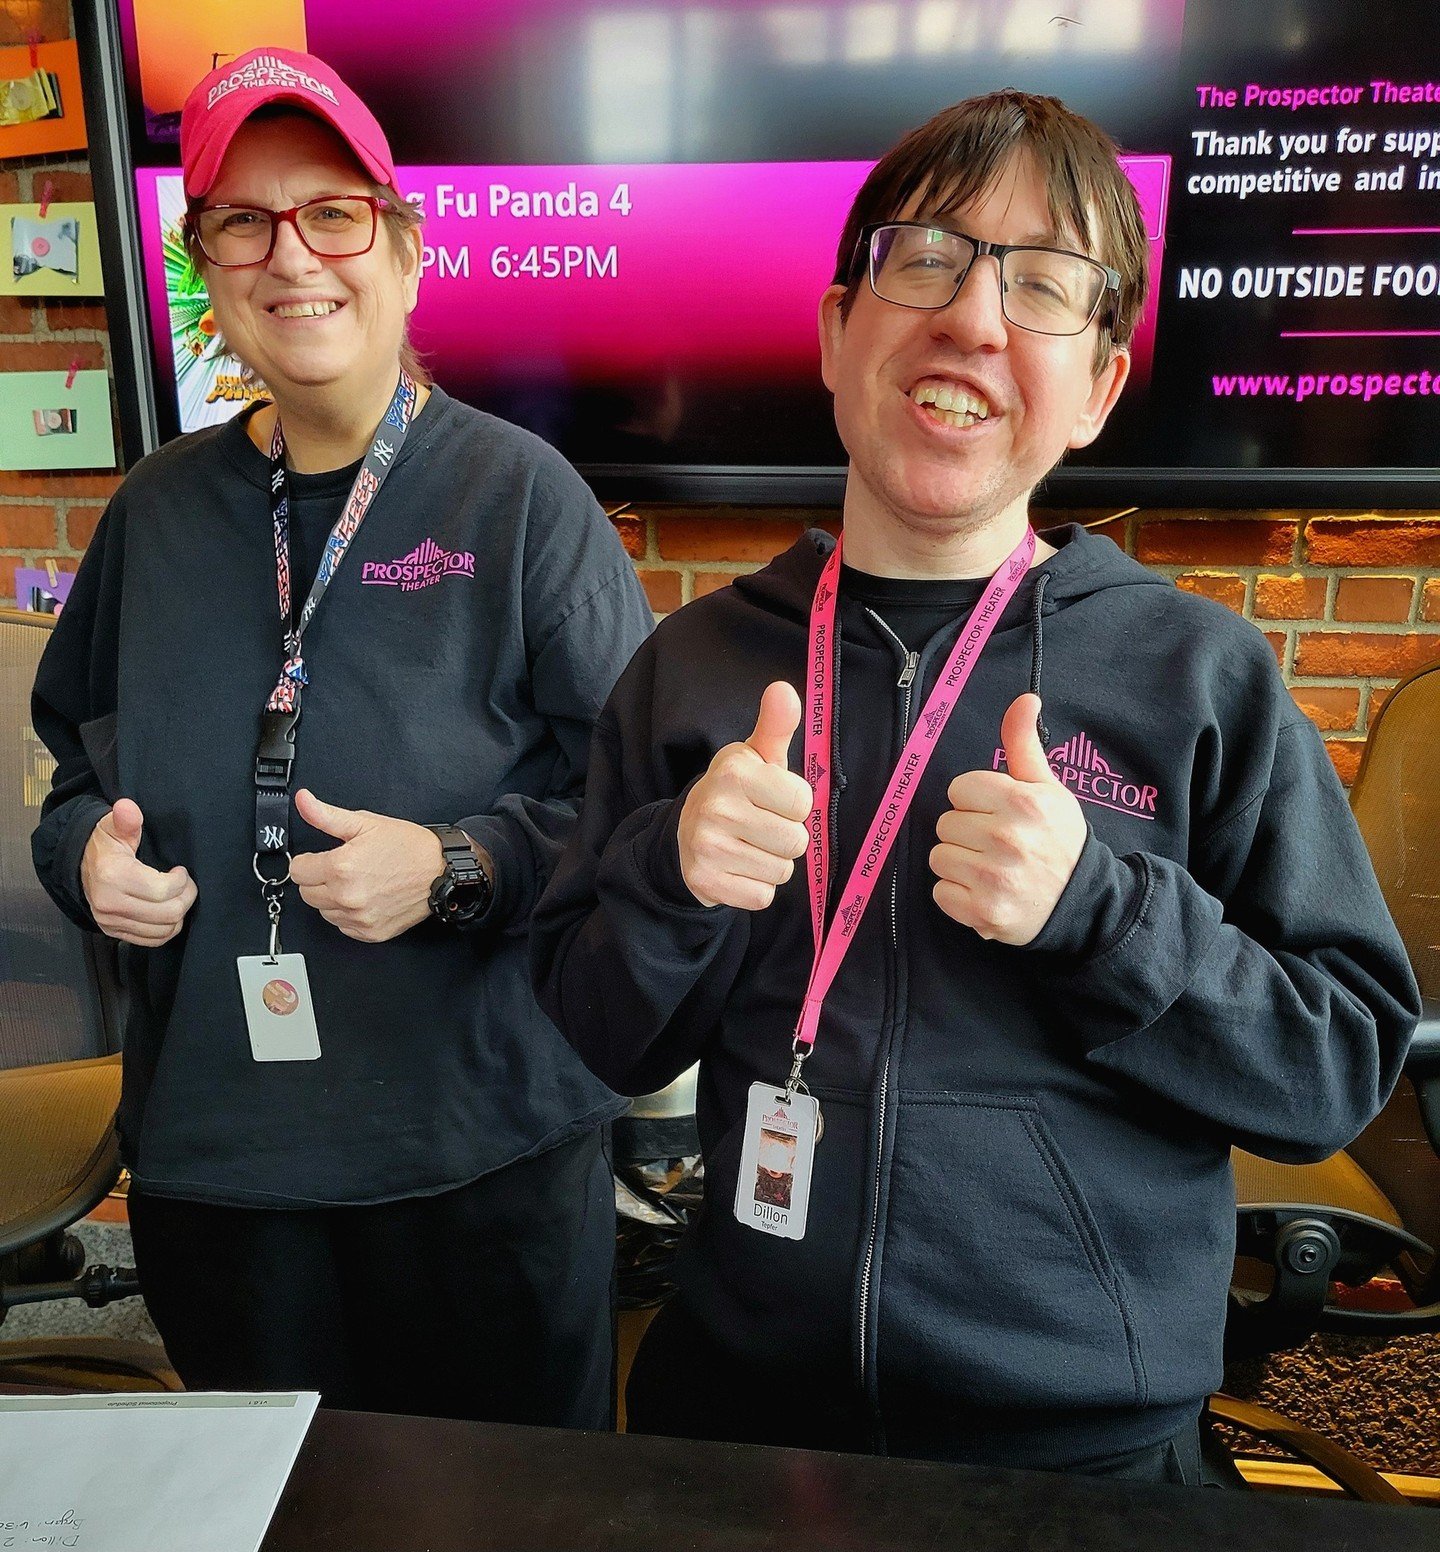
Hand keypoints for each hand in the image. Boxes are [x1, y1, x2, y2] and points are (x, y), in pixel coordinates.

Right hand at [80, 798, 196, 946]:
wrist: (79, 866)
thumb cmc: (104, 845)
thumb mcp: (113, 827)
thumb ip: (125, 819)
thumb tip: (127, 807)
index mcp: (113, 876)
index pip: (163, 890)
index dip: (182, 881)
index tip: (180, 870)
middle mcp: (110, 903)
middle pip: (168, 913)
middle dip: (186, 897)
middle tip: (187, 885)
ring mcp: (110, 921)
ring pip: (163, 930)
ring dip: (179, 914)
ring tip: (178, 896)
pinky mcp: (113, 932)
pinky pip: (152, 941)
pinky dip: (166, 929)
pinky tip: (167, 911)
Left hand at [290, 789, 444, 942]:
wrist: (441, 871)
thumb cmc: (408, 847)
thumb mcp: (366, 823)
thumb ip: (326, 815)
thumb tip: (303, 801)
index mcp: (341, 867)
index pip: (298, 870)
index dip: (310, 860)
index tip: (324, 857)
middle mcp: (347, 896)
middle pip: (307, 893)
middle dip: (319, 879)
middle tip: (343, 869)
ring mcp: (359, 918)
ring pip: (323, 911)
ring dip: (333, 899)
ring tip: (357, 883)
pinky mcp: (370, 932)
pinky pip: (343, 926)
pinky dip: (349, 914)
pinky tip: (366, 898)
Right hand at [678, 681, 812, 910]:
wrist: (684, 835)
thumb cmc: (735, 792)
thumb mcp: (755, 757)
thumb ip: (775, 725)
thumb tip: (784, 689)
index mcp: (734, 772)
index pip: (802, 803)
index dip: (794, 805)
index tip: (773, 800)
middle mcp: (717, 808)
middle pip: (796, 841)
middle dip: (786, 837)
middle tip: (760, 826)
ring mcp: (707, 848)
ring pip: (781, 871)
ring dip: (772, 863)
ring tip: (749, 847)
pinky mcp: (705, 882)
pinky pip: (762, 897)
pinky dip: (756, 887)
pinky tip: (739, 868)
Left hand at [929, 693, 1086, 944]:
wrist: (1083, 903)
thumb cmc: (1059, 840)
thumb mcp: (1047, 788)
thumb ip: (1024, 743)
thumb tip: (1025, 698)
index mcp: (1022, 803)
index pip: (959, 789)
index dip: (975, 801)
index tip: (997, 813)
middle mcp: (1007, 839)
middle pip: (946, 822)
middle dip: (967, 831)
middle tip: (997, 843)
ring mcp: (993, 879)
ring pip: (939, 855)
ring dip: (958, 862)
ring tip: (989, 867)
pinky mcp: (983, 913)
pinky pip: (940, 891)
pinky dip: (957, 894)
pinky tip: (983, 891)